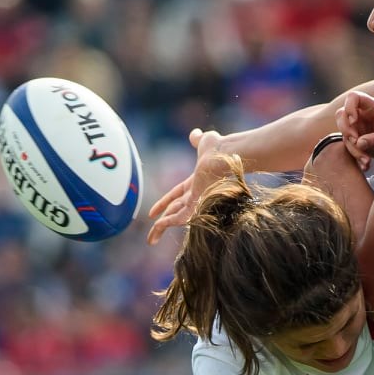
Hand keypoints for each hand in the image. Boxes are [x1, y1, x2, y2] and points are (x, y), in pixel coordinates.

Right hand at [145, 127, 230, 243]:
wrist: (222, 154)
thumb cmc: (217, 148)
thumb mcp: (204, 142)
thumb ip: (197, 139)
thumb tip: (195, 133)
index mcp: (195, 182)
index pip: (176, 195)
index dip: (164, 203)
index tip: (152, 213)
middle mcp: (195, 194)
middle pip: (174, 211)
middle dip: (161, 225)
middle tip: (151, 238)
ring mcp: (196, 200)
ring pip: (175, 218)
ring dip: (161, 229)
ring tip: (151, 240)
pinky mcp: (196, 204)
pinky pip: (180, 217)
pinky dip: (168, 222)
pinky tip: (157, 227)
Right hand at [338, 90, 373, 164]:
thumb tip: (359, 143)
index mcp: (370, 106)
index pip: (353, 97)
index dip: (349, 107)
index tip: (354, 120)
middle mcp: (359, 115)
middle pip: (341, 115)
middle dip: (345, 129)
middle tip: (355, 141)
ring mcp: (355, 128)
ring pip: (344, 135)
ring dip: (353, 149)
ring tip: (367, 161)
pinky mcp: (354, 141)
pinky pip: (349, 149)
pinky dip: (356, 158)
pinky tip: (366, 166)